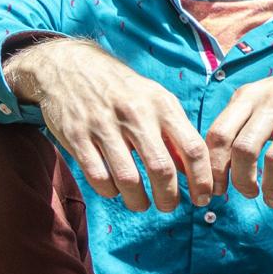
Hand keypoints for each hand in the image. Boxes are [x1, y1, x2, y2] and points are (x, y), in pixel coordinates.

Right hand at [7, 38, 212, 212]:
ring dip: (138, 201)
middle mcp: (135, 115)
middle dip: (169, 197)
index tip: (203, 198)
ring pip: (128, 179)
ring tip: (142, 204)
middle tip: (169, 206)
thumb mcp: (156, 100)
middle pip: (162, 169)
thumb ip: (176, 133)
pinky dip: (110, 191)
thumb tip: (193, 171)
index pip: (193, 149)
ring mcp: (103, 126)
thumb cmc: (123, 90)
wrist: (69, 66)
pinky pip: (98, 176)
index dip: (202, 179)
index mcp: (162, 106)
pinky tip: (115, 191)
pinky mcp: (76, 136)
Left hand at [203, 58, 272, 208]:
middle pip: (244, 149)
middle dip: (241, 180)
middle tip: (247, 194)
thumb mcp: (263, 94)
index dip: (215, 166)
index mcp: (249, 96)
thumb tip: (219, 162)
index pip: (219, 134)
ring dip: (270, 188)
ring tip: (272, 201)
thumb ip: (241, 120)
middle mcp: (272, 103)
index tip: (219, 187)